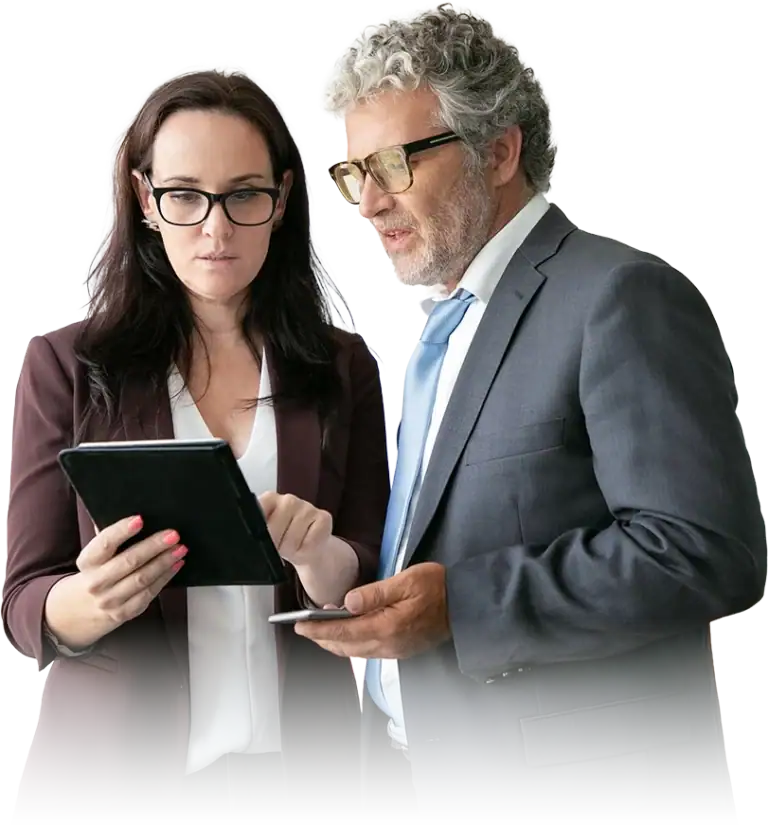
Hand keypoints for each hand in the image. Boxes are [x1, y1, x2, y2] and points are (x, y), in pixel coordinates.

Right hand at [44, 515, 186, 649]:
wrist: (81, 609)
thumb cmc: (97, 571)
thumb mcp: (95, 554)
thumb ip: (110, 537)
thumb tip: (131, 511)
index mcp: (87, 561)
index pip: (104, 544)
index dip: (121, 531)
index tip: (140, 519)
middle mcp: (96, 582)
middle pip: (129, 562)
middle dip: (154, 547)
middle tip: (173, 535)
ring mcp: (110, 600)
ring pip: (142, 579)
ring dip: (164, 562)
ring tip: (180, 548)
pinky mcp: (124, 612)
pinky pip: (149, 593)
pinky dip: (165, 578)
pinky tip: (176, 565)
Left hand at [258, 492, 332, 565]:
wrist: (310, 549)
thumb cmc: (284, 541)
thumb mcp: (265, 537)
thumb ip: (256, 533)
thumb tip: (248, 543)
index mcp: (269, 500)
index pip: (256, 511)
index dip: (258, 531)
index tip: (261, 540)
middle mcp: (288, 499)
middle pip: (272, 530)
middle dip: (274, 546)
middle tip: (280, 547)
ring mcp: (307, 507)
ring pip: (291, 541)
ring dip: (291, 552)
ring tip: (294, 547)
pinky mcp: (324, 517)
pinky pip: (309, 544)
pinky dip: (306, 553)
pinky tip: (306, 545)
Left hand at [294, 562, 450, 658]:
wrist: (466, 605)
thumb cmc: (437, 586)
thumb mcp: (405, 581)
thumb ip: (375, 593)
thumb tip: (347, 602)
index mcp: (387, 627)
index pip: (344, 631)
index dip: (319, 630)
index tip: (299, 626)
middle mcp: (388, 644)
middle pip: (347, 646)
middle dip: (323, 639)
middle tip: (304, 629)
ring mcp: (396, 650)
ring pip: (357, 652)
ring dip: (337, 643)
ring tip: (322, 631)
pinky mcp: (402, 650)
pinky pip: (369, 652)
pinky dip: (352, 644)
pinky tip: (349, 633)